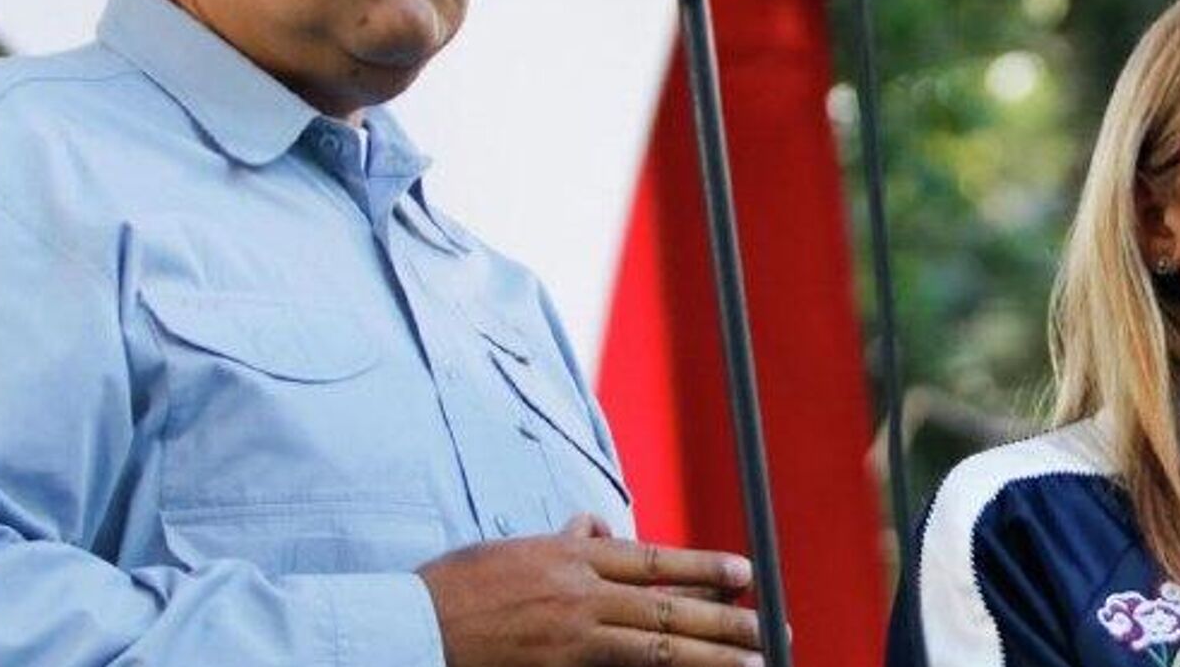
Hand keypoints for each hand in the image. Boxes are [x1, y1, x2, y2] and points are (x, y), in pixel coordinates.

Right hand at [419, 515, 763, 666]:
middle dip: (724, 617)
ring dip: (710, 655)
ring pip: (656, 644)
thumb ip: (567, 540)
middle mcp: (580, 589)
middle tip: (767, 626)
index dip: (702, 566)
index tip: (743, 572)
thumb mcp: (518, 548)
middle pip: (667, 604)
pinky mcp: (560, 666)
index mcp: (571, 553)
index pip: (654, 559)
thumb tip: (601, 527)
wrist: (411, 625)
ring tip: (752, 663)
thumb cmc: (458, 586)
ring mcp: (571, 632)